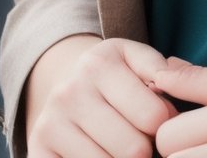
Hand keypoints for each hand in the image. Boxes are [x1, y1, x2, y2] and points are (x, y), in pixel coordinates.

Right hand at [27, 36, 178, 157]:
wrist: (64, 83)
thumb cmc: (113, 76)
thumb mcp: (135, 58)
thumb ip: (160, 70)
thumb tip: (169, 93)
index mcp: (98, 64)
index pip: (154, 117)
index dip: (164, 124)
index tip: (157, 120)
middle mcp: (69, 92)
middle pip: (133, 149)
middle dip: (144, 148)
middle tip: (139, 139)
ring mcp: (50, 124)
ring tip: (119, 147)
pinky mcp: (37, 152)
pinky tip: (102, 154)